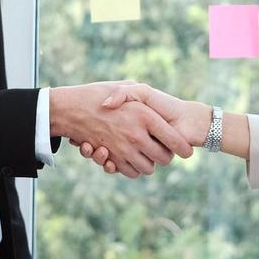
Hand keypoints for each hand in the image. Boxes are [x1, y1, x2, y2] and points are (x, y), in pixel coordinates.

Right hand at [49, 81, 193, 177]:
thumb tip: (157, 110)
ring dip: (149, 164)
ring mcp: (123, 148)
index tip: (187, 150)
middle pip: (164, 158)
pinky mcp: (111, 158)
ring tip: (147, 154)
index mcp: (145, 116)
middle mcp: (136, 134)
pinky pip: (130, 172)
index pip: (174, 140)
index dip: (183, 148)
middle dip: (166, 157)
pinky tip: (131, 158)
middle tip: (165, 151)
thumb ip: (143, 95)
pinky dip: (133, 169)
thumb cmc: (98, 94)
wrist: (70, 108)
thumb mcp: (124, 86)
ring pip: (148, 168)